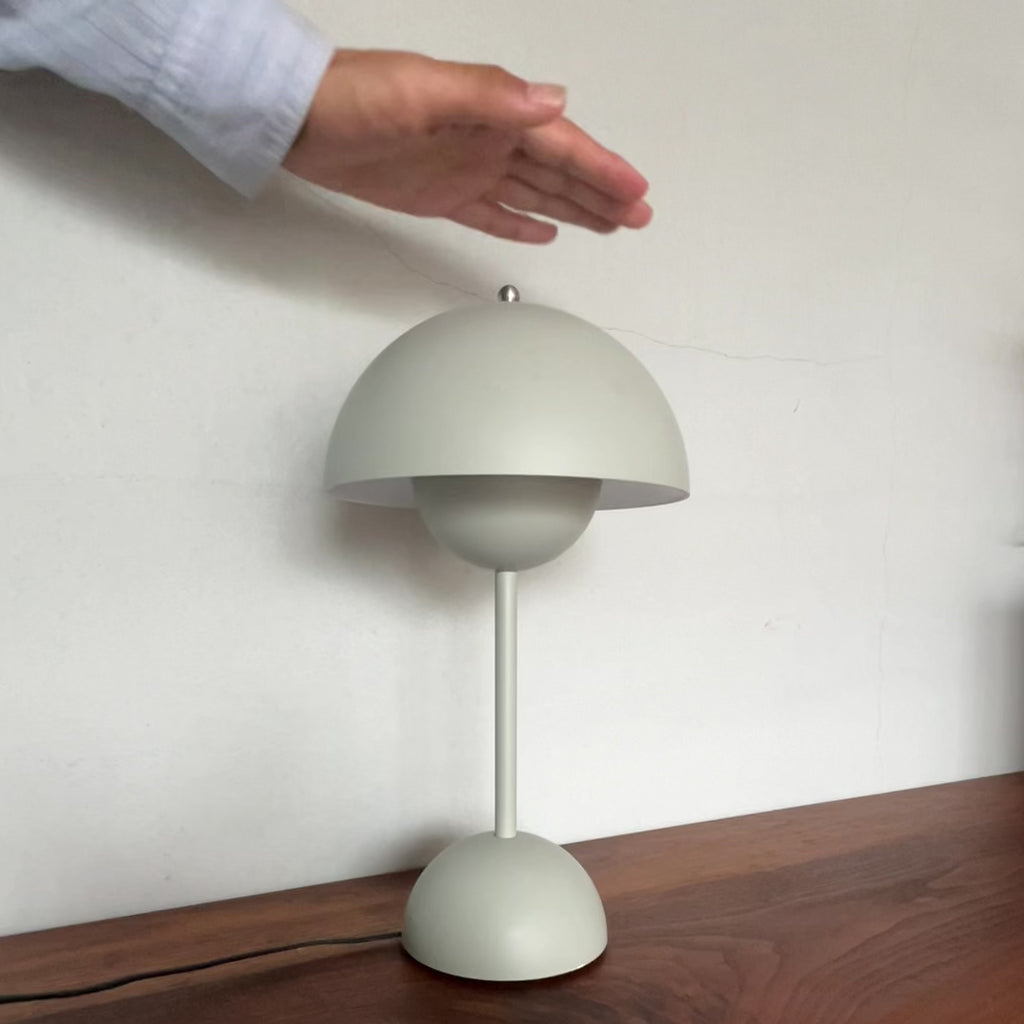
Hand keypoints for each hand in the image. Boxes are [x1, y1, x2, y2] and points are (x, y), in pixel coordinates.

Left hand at [282, 50, 651, 243]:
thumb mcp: (424, 90)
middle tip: (639, 214)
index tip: (636, 191)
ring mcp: (466, 171)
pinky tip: (545, 233)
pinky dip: (520, 224)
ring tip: (611, 224)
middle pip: (558, 172)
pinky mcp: (441, 198)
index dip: (602, 169)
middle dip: (600, 192)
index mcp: (493, 115)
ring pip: (534, 194)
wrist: (299, 123)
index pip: (562, 146)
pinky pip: (492, 214)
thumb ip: (489, 97)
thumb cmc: (355, 99)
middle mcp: (487, 143)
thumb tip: (555, 101)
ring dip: (573, 208)